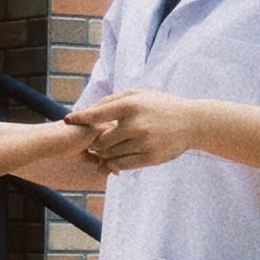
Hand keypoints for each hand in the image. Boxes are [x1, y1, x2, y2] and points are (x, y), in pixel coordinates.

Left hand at [65, 89, 203, 170]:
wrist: (192, 123)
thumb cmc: (161, 106)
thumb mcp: (140, 94)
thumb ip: (114, 100)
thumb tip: (89, 110)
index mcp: (131, 105)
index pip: (97, 114)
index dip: (80, 118)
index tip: (67, 120)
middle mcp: (135, 124)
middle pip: (101, 140)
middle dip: (94, 143)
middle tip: (92, 143)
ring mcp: (143, 142)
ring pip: (110, 155)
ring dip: (104, 155)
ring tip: (104, 152)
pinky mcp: (150, 157)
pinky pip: (122, 165)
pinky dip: (114, 164)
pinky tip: (114, 161)